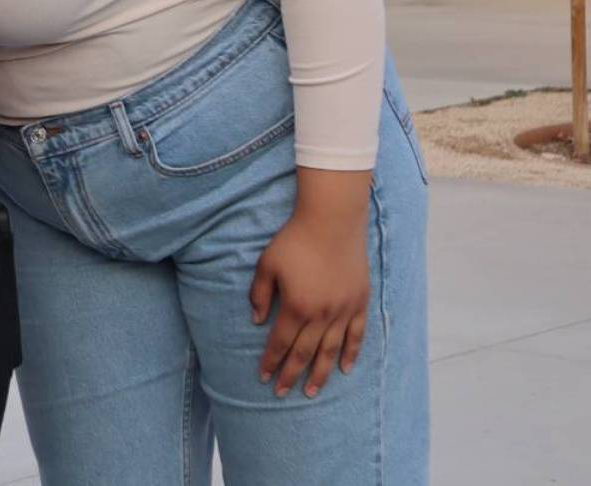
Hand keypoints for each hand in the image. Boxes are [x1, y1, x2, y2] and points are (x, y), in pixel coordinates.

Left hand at [249, 168, 372, 398]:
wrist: (331, 222)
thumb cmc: (294, 240)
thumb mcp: (267, 264)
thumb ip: (260, 294)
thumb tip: (257, 320)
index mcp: (297, 306)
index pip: (281, 343)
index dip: (271, 361)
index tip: (263, 377)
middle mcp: (322, 315)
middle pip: (304, 353)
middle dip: (291, 375)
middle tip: (282, 394)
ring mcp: (344, 311)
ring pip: (331, 351)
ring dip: (320, 373)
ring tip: (311, 391)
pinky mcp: (359, 303)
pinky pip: (356, 336)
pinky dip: (351, 354)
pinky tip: (345, 369)